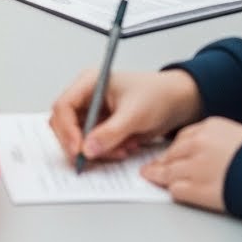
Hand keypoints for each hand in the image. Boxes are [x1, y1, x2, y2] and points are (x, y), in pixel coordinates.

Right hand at [49, 68, 202, 164]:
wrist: (177, 102)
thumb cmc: (158, 95)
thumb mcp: (135, 114)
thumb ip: (110, 132)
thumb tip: (88, 149)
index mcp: (90, 83)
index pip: (64, 106)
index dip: (66, 129)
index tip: (78, 150)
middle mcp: (87, 97)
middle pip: (64, 125)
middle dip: (80, 143)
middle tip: (93, 158)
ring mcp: (94, 113)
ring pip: (79, 139)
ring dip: (97, 150)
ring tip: (121, 149)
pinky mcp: (102, 128)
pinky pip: (94, 146)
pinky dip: (107, 153)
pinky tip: (126, 148)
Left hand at [141, 118, 241, 211]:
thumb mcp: (236, 136)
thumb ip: (216, 141)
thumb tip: (206, 152)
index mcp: (208, 128)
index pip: (182, 137)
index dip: (173, 149)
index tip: (167, 154)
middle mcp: (197, 144)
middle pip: (171, 154)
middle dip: (161, 162)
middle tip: (151, 167)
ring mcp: (194, 167)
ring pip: (167, 171)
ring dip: (158, 176)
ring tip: (150, 177)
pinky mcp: (197, 189)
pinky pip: (176, 189)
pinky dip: (171, 190)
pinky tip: (169, 191)